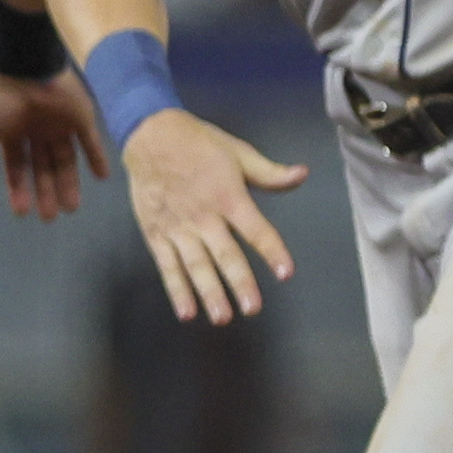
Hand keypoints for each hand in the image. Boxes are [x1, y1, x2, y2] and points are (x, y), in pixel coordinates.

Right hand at [0, 71, 107, 220]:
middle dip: (45, 192)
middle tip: (50, 217)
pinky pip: (91, 142)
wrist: (27, 69)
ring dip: (69, 183)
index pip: (17, 166)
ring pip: (66, 159)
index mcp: (12, 132)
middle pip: (43, 168)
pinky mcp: (81, 118)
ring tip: (70, 208)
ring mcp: (60, 125)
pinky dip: (97, 158)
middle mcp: (37, 131)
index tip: (22, 211)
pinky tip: (101, 177)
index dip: (19, 188)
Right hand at [122, 107, 306, 326]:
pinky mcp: (156, 233)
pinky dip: (176, 289)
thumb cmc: (198, 143)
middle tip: (252, 309)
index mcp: (227, 195)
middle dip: (240, 282)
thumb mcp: (238, 152)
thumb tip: (302, 174)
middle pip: (224, 253)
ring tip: (222, 317)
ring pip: (195, 264)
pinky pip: (167, 265)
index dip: (272, 250)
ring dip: (209, 292)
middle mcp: (203, 215)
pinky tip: (186, 311)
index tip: (286, 272)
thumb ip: (270, 173)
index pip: (255, 228)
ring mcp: (177, 226)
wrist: (149, 135)